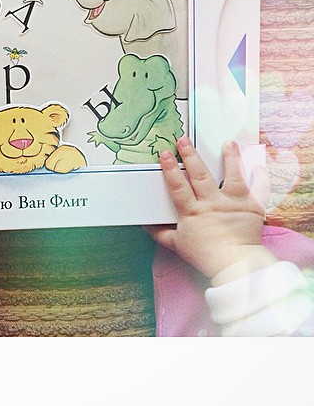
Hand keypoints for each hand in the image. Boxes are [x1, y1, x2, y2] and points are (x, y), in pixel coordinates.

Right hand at [146, 137, 274, 284]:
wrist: (235, 266)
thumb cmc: (204, 255)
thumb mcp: (176, 245)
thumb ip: (160, 233)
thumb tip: (144, 225)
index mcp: (192, 212)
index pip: (178, 186)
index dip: (171, 169)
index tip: (165, 153)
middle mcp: (212, 204)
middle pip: (199, 176)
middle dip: (191, 156)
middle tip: (184, 140)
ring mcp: (233, 203)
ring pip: (231, 176)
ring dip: (229, 158)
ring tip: (227, 143)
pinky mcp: (252, 207)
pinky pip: (258, 189)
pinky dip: (260, 177)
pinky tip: (259, 165)